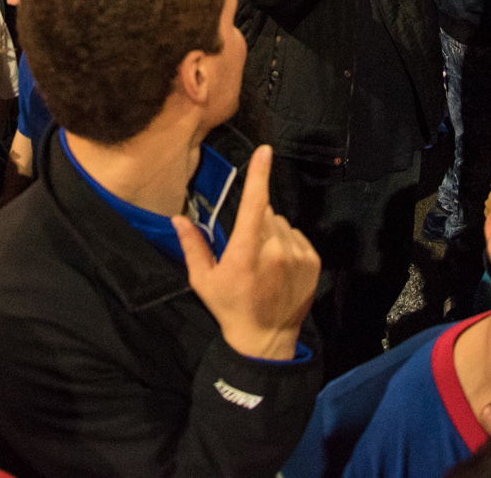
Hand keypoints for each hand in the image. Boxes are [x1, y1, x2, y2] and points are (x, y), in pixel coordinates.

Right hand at [174, 145, 318, 360]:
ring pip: (282, 224)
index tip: (264, 152)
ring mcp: (297, 255)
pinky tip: (279, 265)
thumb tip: (178, 218)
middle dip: (256, 222)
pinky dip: (288, 243)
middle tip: (247, 249)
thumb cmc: (230, 307)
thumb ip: (192, 246)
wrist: (265, 339)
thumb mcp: (203, 280)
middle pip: (266, 213)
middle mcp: (275, 250)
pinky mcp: (312, 261)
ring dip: (272, 233)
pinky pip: (297, 236)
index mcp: (246, 252)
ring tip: (264, 260)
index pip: (254, 205)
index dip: (259, 175)